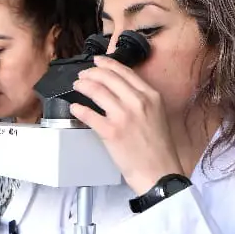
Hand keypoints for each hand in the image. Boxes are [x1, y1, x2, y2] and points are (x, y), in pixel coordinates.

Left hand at [71, 55, 183, 195]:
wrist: (160, 172)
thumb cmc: (158, 148)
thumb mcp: (157, 115)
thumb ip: (142, 100)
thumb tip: (120, 90)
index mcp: (151, 96)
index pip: (125, 72)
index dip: (107, 64)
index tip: (97, 62)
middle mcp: (138, 102)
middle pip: (108, 78)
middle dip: (91, 73)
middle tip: (82, 75)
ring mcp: (124, 116)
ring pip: (97, 91)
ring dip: (83, 86)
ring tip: (76, 86)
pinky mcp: (111, 132)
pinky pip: (89, 114)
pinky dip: (79, 109)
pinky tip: (74, 108)